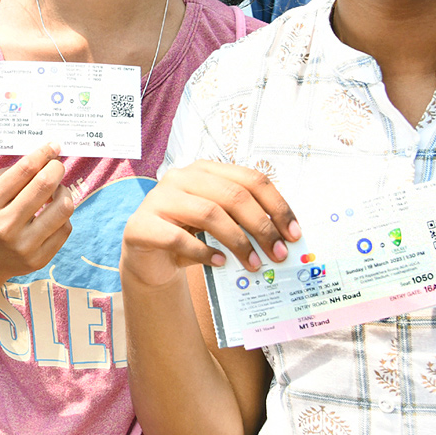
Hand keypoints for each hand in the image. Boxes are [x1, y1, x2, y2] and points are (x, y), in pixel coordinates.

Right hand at [0, 142, 73, 288]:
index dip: (44, 153)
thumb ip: (14, 175)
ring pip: (63, 207)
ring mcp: (24, 245)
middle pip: (45, 184)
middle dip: (57, 169)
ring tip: (57, 192)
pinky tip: (52, 216)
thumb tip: (47, 157)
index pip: (24, 170)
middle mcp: (6, 225)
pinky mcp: (39, 259)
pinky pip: (66, 228)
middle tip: (57, 166)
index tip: (54, 146)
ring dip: (64, 193)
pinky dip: (62, 216)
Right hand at [121, 160, 299, 289]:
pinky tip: (219, 263)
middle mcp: (180, 177)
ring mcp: (158, 199)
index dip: (276, 205)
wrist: (147, 258)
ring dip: (238, 241)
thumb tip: (282, 237)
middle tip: (278, 253)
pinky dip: (203, 252)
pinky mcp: (141, 225)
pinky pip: (178, 238)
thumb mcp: (218, 223)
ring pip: (209, 213)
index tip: (293, 233)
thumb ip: (242, 221)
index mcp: (204, 170)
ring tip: (254, 264)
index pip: (249, 179)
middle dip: (262, 226)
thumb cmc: (189, 237)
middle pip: (233, 195)